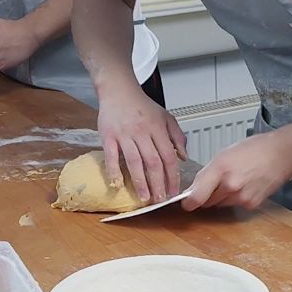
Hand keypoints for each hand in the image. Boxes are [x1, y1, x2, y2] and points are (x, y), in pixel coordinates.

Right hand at [98, 82, 186, 202]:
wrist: (118, 90)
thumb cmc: (143, 106)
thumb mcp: (165, 117)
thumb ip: (176, 137)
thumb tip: (183, 157)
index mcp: (158, 128)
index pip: (168, 156)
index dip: (172, 176)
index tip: (173, 192)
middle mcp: (142, 132)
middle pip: (153, 162)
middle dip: (158, 183)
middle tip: (160, 200)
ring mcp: (124, 134)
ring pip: (134, 161)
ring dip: (140, 182)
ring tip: (144, 198)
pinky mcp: (108, 136)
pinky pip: (111, 156)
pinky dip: (115, 171)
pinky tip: (119, 185)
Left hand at [183, 132, 291, 211]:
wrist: (281, 154)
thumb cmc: (254, 150)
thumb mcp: (224, 154)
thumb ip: (208, 172)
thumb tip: (194, 189)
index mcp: (220, 168)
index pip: (197, 196)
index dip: (188, 203)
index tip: (186, 203)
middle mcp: (230, 185)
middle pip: (207, 201)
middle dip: (207, 195)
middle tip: (216, 183)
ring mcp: (241, 197)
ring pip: (220, 204)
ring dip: (222, 197)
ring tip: (234, 180)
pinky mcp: (251, 204)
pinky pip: (235, 205)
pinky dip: (236, 199)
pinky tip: (245, 185)